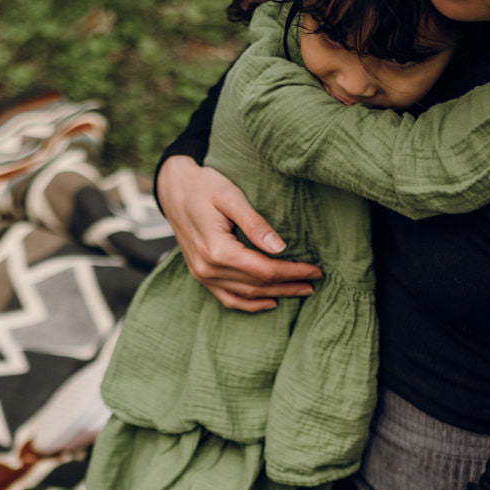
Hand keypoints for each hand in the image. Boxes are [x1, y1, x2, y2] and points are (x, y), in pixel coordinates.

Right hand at [156, 157, 321, 311]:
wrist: (173, 189)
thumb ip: (255, 224)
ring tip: (300, 291)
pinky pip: (227, 298)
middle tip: (314, 283)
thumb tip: (279, 248)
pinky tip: (269, 302)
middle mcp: (208, 268)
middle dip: (289, 285)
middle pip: (258, 285)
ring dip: (274, 295)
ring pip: (245, 295)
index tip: (315, 270)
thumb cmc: (204, 186)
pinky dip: (249, 304)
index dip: (292, 272)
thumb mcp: (231, 197)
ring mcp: (202, 275)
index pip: (264, 269)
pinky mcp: (201, 275)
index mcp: (217, 250)